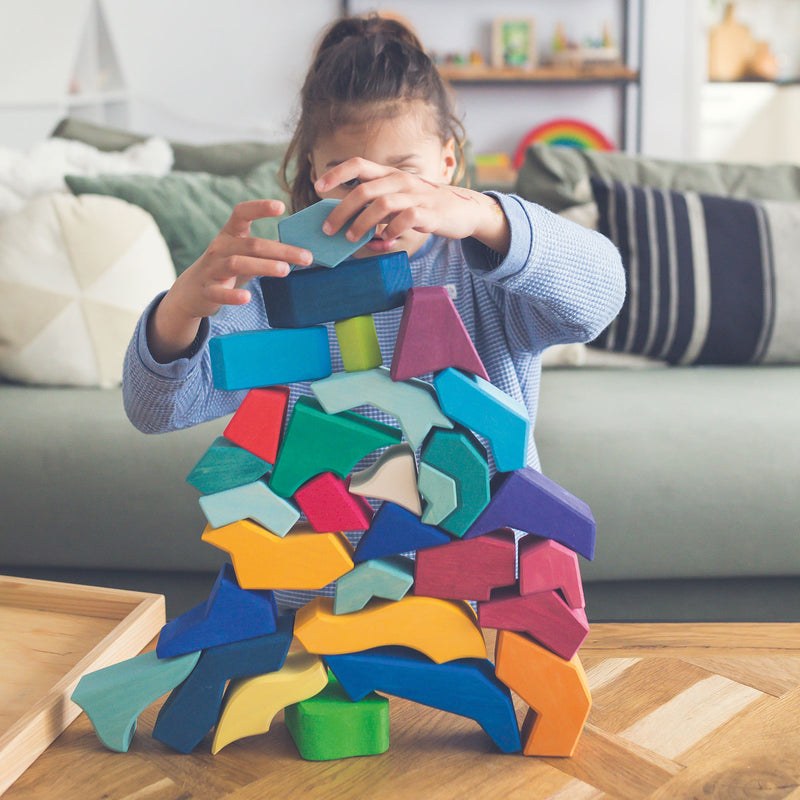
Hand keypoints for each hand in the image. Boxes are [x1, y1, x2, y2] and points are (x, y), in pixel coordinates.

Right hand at [148, 199, 311, 361]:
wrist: (191, 292)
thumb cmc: (226, 269)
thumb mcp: (243, 254)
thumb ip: (266, 249)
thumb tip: (301, 246)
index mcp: (230, 235)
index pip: (241, 213)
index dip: (259, 208)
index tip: (281, 207)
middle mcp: (220, 248)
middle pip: (252, 245)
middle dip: (281, 250)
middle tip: (306, 257)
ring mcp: (212, 269)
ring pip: (237, 263)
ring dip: (263, 266)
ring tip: (286, 270)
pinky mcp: (208, 291)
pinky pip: (220, 293)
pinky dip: (233, 296)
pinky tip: (247, 298)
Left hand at [314, 158, 509, 253]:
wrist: (464, 210)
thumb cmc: (425, 207)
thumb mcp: (400, 202)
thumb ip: (377, 212)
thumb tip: (353, 231)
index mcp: (390, 175)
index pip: (359, 164)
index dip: (336, 173)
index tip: (318, 187)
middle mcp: (401, 181)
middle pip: (364, 190)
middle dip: (342, 210)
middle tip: (329, 229)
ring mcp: (416, 195)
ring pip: (382, 204)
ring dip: (363, 223)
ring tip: (353, 238)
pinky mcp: (430, 212)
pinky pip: (406, 219)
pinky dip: (392, 231)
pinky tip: (386, 241)